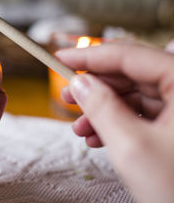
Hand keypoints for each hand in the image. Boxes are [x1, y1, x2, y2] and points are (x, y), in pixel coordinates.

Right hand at [56, 43, 173, 202]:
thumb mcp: (131, 146)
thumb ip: (102, 107)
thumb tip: (80, 83)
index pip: (130, 56)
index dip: (90, 57)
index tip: (61, 59)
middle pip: (132, 76)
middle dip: (95, 88)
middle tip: (66, 96)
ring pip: (135, 98)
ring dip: (103, 110)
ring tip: (78, 127)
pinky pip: (142, 117)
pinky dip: (117, 125)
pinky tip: (96, 138)